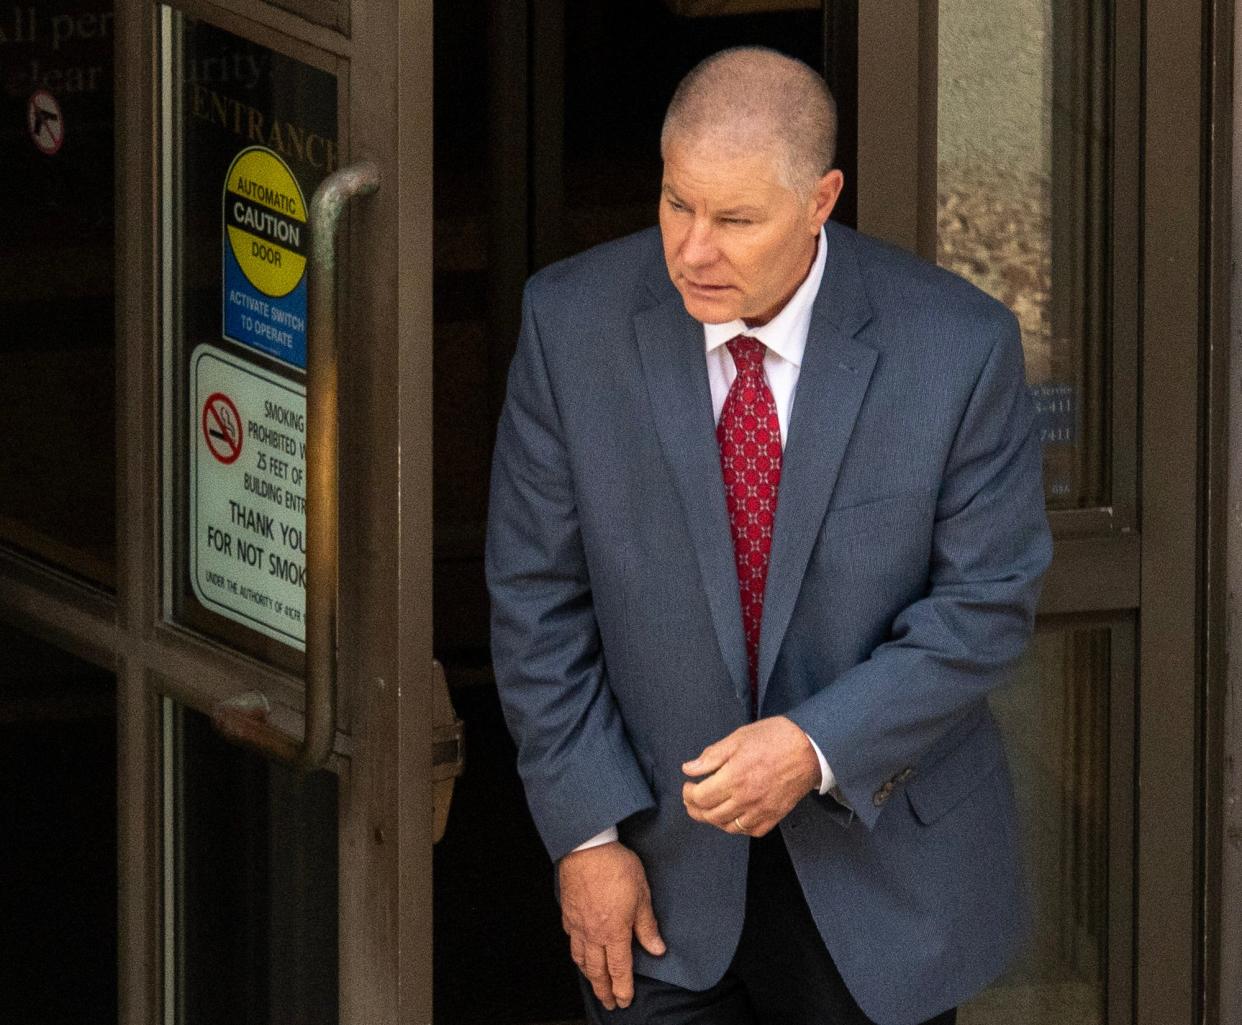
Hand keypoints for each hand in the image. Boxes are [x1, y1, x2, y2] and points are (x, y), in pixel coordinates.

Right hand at [558, 841, 665, 1009]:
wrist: (587, 848)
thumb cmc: (616, 868)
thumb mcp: (642, 895)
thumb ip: (647, 926)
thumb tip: (657, 950)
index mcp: (614, 932)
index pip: (619, 970)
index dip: (622, 989)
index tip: (624, 1001)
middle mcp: (593, 934)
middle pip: (597, 970)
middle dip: (603, 990)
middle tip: (608, 1003)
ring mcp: (578, 924)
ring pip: (581, 958)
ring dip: (588, 975)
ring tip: (593, 983)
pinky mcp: (567, 912)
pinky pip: (571, 940)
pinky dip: (576, 952)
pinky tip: (579, 951)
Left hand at [681, 716, 820, 836]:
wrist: (811, 748)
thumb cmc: (775, 737)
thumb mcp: (738, 738)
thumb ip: (712, 756)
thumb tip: (689, 769)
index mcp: (735, 777)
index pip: (701, 797)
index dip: (688, 793)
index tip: (688, 785)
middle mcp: (746, 798)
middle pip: (711, 815)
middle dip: (695, 808)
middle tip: (691, 799)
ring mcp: (761, 810)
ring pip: (728, 827)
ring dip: (713, 819)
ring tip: (707, 809)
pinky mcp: (775, 816)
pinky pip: (750, 831)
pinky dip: (737, 827)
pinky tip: (732, 816)